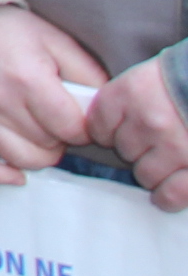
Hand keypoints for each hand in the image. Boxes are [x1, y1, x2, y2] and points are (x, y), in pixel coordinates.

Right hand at [0, 4, 104, 185]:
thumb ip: (87, 71)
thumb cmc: (4, 30)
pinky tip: (15, 173)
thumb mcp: (54, 38)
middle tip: (55, 120)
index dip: (84, 128)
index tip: (78, 118)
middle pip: (48, 146)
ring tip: (37, 135)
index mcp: (28, 78)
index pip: (72, 128)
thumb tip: (105, 104)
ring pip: (19, 159)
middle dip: (60, 138)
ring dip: (37, 154)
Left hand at [84, 54, 187, 211]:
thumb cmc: (185, 81)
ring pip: (145, 175)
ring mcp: (174, 147)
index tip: (122, 131)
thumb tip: (104, 129)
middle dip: (137, 149)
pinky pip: (171, 194)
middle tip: (157, 139)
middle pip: (123, 151)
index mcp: (131, 93)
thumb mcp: (149, 77)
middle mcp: (148, 121)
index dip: (109, 131)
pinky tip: (166, 195)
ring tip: (171, 156)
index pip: (97, 126)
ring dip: (155, 170)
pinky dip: (168, 197)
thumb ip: (126, 101)